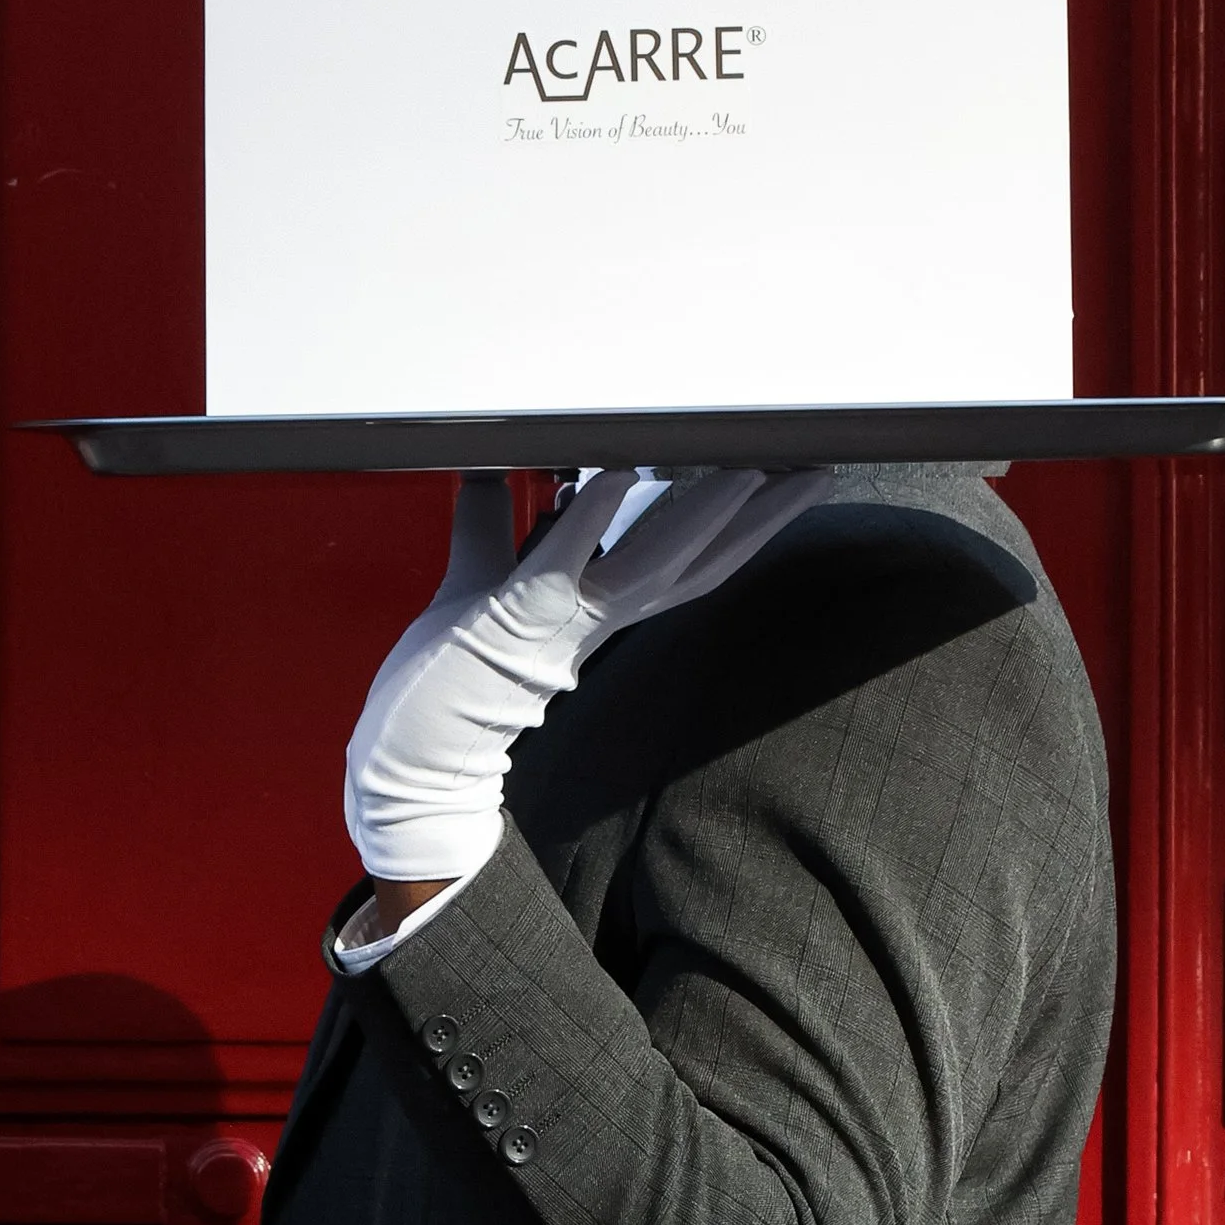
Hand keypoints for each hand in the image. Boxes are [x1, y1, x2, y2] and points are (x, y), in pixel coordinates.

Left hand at [343, 465, 831, 885]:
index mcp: (597, 610)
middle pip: (698, 564)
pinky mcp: (513, 620)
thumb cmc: (448, 683)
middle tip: (814, 472)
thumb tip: (492, 465)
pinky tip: (613, 472)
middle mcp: (594, 619)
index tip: (783, 484)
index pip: (686, 563)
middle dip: (760, 520)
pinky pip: (559, 565)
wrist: (410, 759)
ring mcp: (559, 623)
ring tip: (746, 469)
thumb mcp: (478, 581)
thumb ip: (491, 522)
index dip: (740, 527)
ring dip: (699, 516)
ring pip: (649, 565)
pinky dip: (587, 518)